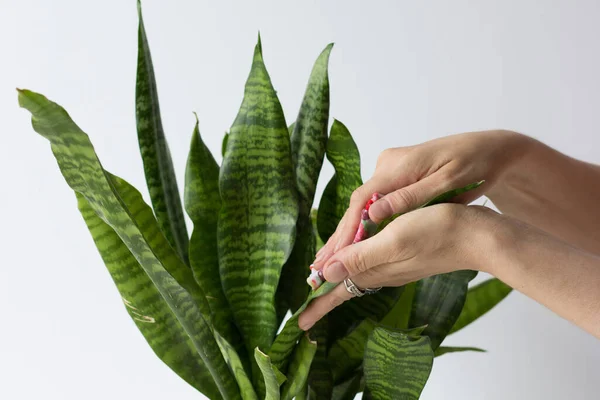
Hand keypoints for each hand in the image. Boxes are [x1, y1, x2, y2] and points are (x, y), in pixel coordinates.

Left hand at [298, 204, 497, 330]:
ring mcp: (395, 265)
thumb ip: (360, 257)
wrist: (476, 236)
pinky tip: (352, 257)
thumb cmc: (437, 233)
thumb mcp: (393, 242)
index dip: (318, 304)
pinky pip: (370, 263)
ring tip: (320, 283)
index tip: (299, 322)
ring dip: (337, 279)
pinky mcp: (405, 255)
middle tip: (305, 308)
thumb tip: (326, 274)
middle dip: (324, 296)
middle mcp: (383, 271)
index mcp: (376, 270)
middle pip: (345, 286)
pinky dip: (355, 262)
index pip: (339, 292)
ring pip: (356, 275)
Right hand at [312, 129, 531, 270]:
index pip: (362, 201)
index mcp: (397, 165)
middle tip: (318, 265)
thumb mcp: (446, 183)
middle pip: (357, 204)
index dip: (346, 230)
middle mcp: (387, 164)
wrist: (491, 148)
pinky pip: (374, 201)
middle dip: (340, 236)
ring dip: (349, 232)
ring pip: (364, 205)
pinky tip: (353, 241)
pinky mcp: (397, 175)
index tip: (333, 255)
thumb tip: (373, 215)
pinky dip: (363, 223)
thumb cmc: (474, 165)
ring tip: (329, 259)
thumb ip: (409, 198)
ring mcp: (391, 169)